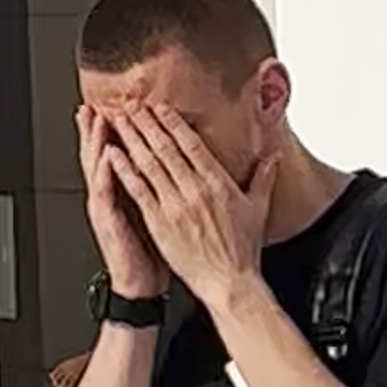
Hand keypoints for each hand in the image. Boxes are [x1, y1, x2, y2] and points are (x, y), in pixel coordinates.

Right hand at [76, 96, 160, 305]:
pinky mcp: (109, 221)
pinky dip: (105, 172)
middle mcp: (108, 197)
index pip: (112, 154)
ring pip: (96, 168)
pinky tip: (107, 155)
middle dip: (94, 129)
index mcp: (120, 193)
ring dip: (96, 142)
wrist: (139, 284)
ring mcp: (105, 208)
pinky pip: (105, 193)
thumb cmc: (149, 251)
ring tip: (98, 119)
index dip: (110, 131)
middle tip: (92, 105)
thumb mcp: (151, 213)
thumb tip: (168, 169)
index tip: (110, 106)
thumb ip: (154, 189)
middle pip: (96, 155)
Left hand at [100, 94, 269, 315]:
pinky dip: (124, 169)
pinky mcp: (159, 221)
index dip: (174, 123)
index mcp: (218, 184)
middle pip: (166, 148)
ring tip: (119, 120)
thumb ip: (264, 178)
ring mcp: (175, 205)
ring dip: (132, 139)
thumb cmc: (242, 250)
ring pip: (149, 163)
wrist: (229, 282)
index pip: (192, 144)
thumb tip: (274, 156)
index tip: (160, 107)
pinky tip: (113, 154)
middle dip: (147, 123)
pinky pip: (138, 190)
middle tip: (132, 104)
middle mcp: (195, 190)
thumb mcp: (258, 209)